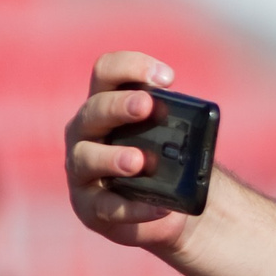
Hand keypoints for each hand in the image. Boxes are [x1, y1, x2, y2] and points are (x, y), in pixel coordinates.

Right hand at [65, 52, 194, 253]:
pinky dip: (134, 208)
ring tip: (139, 161)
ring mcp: (82, 169)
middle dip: (121, 106)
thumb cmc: (168, 163)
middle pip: (95, 109)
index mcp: (106, 104)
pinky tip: (160, 208)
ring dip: (113, 157)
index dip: (131, 66)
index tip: (167, 77)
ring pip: (87, 157)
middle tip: (147, 105)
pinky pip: (107, 206)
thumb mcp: (176, 141)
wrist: (170, 209)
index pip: (106, 72)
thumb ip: (178, 128)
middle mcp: (86, 131)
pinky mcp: (89, 207)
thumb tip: (194, 128)